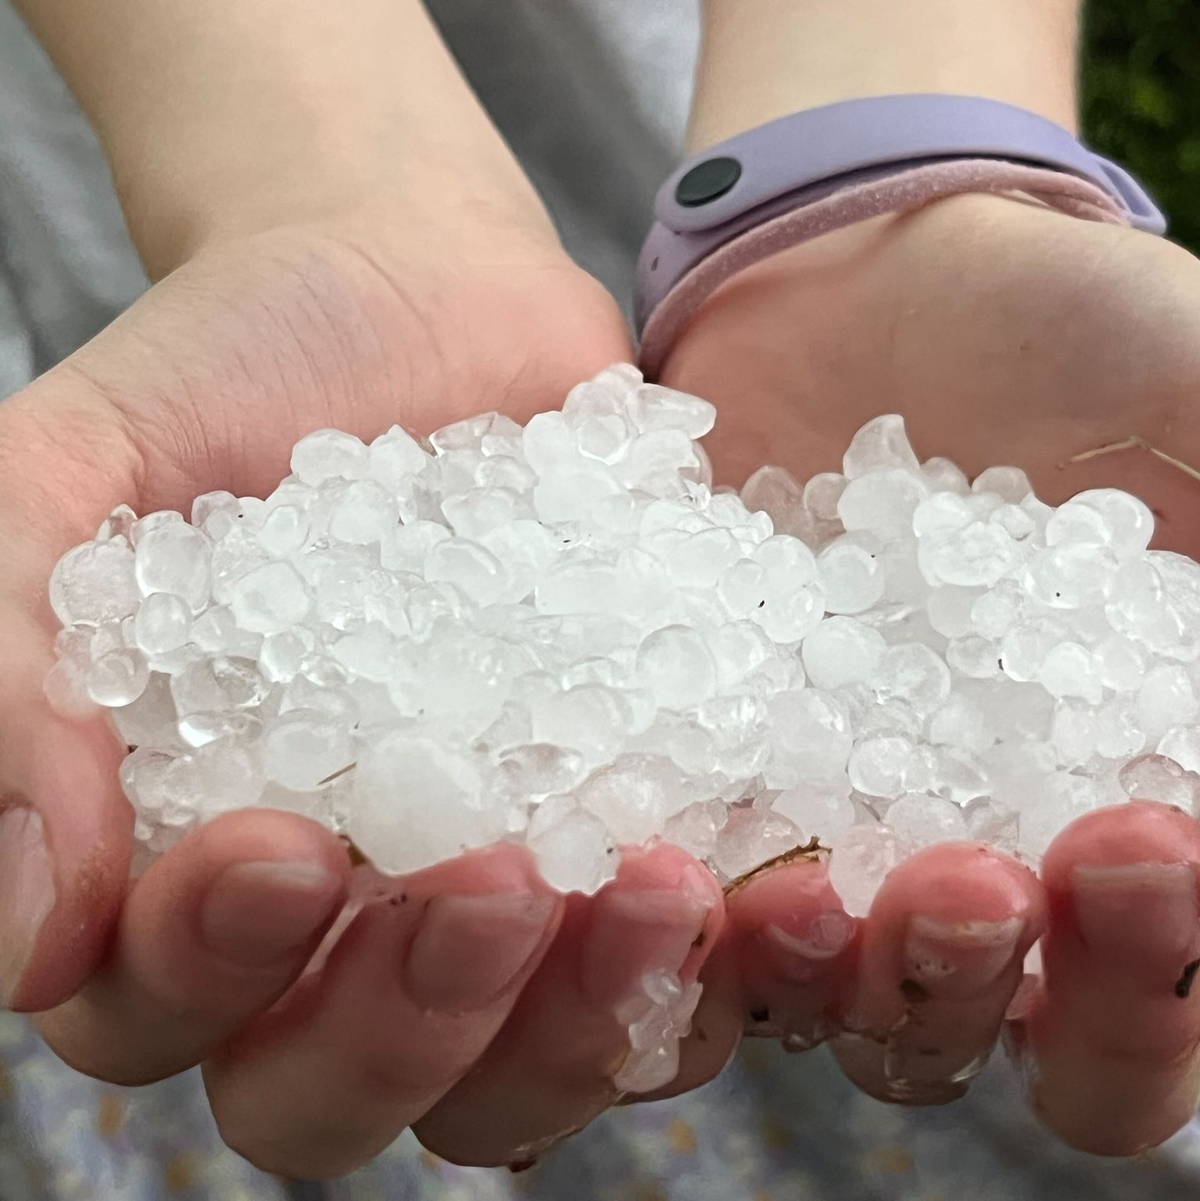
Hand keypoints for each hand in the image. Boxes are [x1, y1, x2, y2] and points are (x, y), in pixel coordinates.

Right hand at [0, 218, 758, 1176]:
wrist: (419, 292)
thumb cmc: (230, 374)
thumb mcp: (74, 479)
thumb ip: (18, 674)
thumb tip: (35, 939)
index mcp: (180, 857)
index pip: (161, 1007)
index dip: (209, 970)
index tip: (281, 845)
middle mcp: (336, 913)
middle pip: (344, 1085)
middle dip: (409, 1022)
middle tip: (485, 883)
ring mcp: (493, 882)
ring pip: (521, 1067)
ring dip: (585, 1019)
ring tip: (654, 880)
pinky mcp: (622, 822)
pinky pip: (672, 957)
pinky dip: (715, 950)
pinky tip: (756, 869)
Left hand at [660, 195, 1199, 1154]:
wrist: (868, 282)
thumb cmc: (1072, 339)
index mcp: (1109, 808)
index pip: (1152, 991)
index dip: (1154, 976)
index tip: (1148, 842)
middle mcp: (964, 846)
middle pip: (973, 1024)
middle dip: (980, 982)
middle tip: (976, 876)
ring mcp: (817, 814)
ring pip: (809, 980)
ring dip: (819, 970)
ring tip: (812, 890)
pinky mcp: (696, 760)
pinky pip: (672, 866)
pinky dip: (665, 890)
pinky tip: (662, 844)